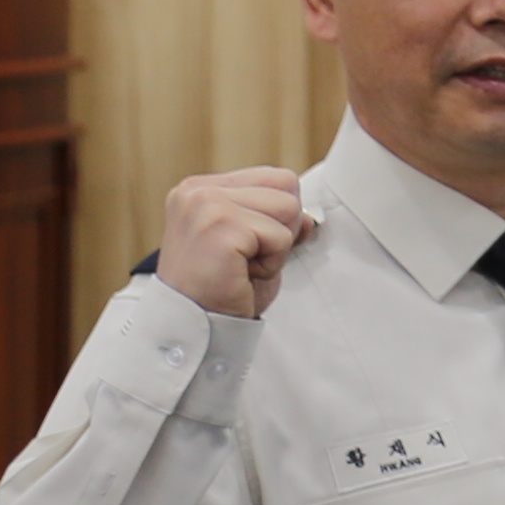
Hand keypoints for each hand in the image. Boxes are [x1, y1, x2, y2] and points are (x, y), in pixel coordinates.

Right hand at [155, 168, 309, 318]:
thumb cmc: (220, 289)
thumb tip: (309, 216)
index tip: (250, 245)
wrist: (195, 326)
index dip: (279, 216)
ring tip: (242, 266)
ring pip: (289, 208)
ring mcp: (206, 205)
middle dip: (281, 228)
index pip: (276, 177)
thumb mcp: (251, 245)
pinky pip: (281, 237)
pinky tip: (240, 275)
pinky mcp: (220, 226)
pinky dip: (271, 263)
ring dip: (276, 247)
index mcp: (201, 188)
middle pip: (287, 185)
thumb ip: (276, 220)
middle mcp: (198, 190)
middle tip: (246, 258)